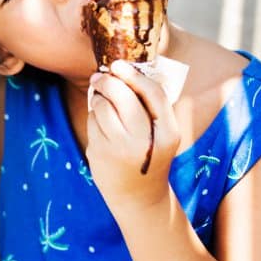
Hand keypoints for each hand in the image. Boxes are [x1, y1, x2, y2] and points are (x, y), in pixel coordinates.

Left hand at [86, 61, 179, 203]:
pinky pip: (91, 121)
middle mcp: (144, 141)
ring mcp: (119, 148)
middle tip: (100, 76)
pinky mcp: (99, 153)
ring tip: (104, 102)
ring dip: (99, 98)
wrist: (138, 195)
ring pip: (102, 106)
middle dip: (108, 82)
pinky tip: (102, 124)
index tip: (119, 64)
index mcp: (168, 133)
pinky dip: (94, 116)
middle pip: (122, 97)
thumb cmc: (150, 154)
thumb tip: (123, 70)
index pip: (153, 94)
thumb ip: (150, 106)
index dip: (135, 75)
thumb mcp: (161, 134)